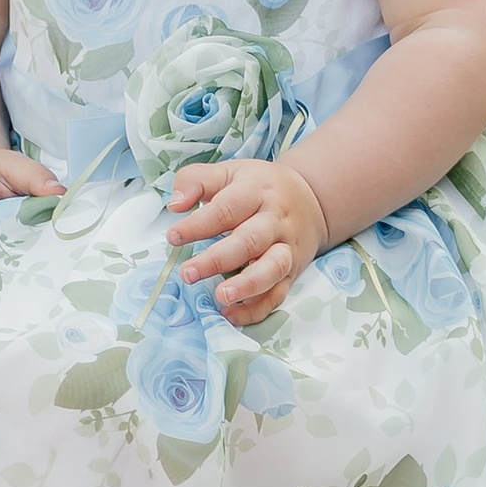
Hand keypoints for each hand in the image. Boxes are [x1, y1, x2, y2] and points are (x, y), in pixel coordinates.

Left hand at [167, 155, 328, 326]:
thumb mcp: (229, 172)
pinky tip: (232, 314)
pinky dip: (257, 308)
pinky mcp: (292, 272)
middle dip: (217, 260)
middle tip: (187, 273)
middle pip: (249, 241)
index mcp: (256, 192)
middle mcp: (275, 220)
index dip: (199, 224)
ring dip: (247, 285)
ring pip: (272, 268)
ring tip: (221, 296)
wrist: (312, 199)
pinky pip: (278, 294)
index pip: (227, 208)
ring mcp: (286, 248)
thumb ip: (197, 181)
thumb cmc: (259, 187)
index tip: (173, 237)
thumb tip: (175, 204)